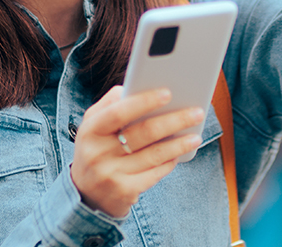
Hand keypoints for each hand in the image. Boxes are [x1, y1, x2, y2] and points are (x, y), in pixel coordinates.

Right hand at [70, 85, 205, 217]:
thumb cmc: (96, 149)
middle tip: (197, 113)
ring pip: (154, 155)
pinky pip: (154, 174)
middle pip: (143, 133)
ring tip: (196, 136)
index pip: (119, 112)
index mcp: (90, 130)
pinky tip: (180, 154)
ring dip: (179, 144)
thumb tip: (136, 87)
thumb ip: (111, 104)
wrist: (85, 194)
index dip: (144, 102)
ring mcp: (111, 174)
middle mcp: (98, 153)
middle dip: (174, 121)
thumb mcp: (93, 125)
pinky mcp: (124, 192)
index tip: (168, 93)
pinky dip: (169, 163)